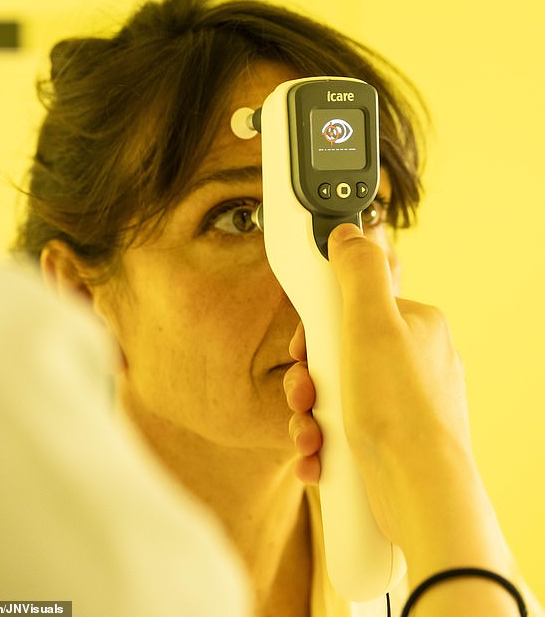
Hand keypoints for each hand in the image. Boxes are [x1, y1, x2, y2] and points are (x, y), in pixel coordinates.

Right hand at [283, 224, 505, 571]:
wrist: (419, 492)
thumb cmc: (399, 410)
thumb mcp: (372, 323)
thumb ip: (358, 272)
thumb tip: (348, 232)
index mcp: (414, 326)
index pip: (350, 308)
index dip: (317, 329)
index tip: (303, 349)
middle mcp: (411, 362)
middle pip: (337, 354)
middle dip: (309, 380)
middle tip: (305, 395)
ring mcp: (400, 402)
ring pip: (335, 395)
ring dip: (310, 416)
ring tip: (309, 435)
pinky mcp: (389, 438)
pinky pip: (344, 428)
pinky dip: (324, 442)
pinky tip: (318, 456)